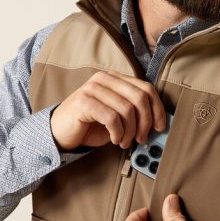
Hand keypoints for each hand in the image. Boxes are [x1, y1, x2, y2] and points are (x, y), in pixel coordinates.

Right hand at [50, 69, 165, 150]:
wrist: (60, 132)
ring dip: (130, 131)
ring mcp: (93, 88)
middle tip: (141, 138)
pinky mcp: (84, 102)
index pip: (146, 88)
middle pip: (139, 97)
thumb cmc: (91, 125)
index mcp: (116, 79)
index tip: (160, 127)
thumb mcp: (118, 117)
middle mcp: (105, 79)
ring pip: (127, 109)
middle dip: (145, 122)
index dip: (157, 109)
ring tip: (125, 141)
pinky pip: (111, 117)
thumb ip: (134, 113)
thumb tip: (158, 124)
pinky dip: (118, 132)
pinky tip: (115, 139)